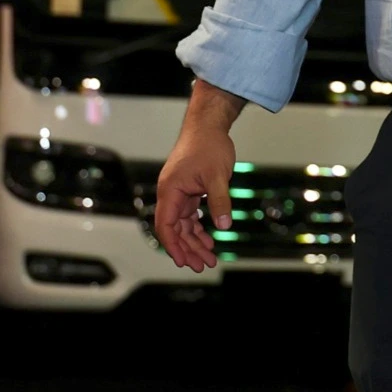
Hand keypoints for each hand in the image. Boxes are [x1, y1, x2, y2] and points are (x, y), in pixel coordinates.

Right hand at [154, 83, 242, 272]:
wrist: (208, 125)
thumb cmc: (209, 146)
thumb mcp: (218, 175)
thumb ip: (220, 201)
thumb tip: (224, 225)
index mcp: (170, 191)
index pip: (166, 226)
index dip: (174, 246)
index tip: (185, 262)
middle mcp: (170, 194)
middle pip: (175, 229)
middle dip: (189, 249)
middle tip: (204, 265)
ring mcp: (179, 193)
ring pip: (183, 224)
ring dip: (194, 241)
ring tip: (209, 257)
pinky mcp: (188, 190)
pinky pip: (190, 215)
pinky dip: (198, 227)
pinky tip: (209, 239)